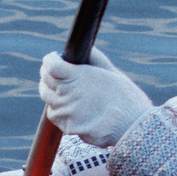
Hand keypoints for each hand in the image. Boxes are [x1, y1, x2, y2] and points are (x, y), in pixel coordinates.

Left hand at [37, 48, 151, 147]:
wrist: (131, 126)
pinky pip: (55, 115)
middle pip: (45, 82)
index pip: (50, 65)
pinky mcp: (67, 127)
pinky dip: (58, 109)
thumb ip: (96, 59)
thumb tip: (88, 49)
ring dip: (51, 92)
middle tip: (53, 73)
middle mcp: (66, 93)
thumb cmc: (126, 97)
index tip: (53, 58)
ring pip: (48, 99)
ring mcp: (65, 111)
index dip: (50, 60)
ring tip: (60, 90)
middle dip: (47, 75)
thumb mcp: (113, 72)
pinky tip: (67, 107)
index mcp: (76, 76)